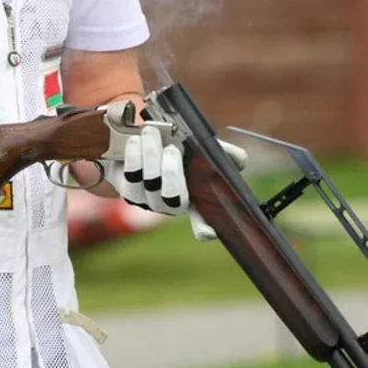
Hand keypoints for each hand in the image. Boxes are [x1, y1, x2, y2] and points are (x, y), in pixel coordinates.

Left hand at [102, 124, 247, 240]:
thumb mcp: (200, 147)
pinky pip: (129, 177)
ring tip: (151, 134)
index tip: (207, 233)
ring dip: (150, 158)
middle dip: (171, 174)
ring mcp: (147, 199)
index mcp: (192, 197)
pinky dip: (133, 157)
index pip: (201, 218)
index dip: (203, 227)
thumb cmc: (174, 145)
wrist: (136, 141)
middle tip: (171, 150)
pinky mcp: (126, 189)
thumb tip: (241, 160)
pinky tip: (136, 141)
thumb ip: (222, 153)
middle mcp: (169, 203)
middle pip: (172, 199)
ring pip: (149, 186)